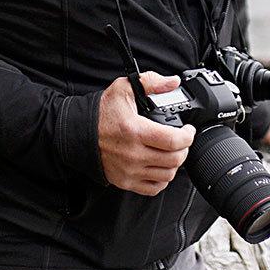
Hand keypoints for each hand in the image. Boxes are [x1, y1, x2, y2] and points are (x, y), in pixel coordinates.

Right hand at [98, 71, 195, 195]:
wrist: (80, 132)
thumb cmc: (102, 113)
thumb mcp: (124, 89)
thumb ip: (151, 82)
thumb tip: (172, 82)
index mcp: (136, 131)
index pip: (174, 141)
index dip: (188, 136)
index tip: (188, 130)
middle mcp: (134, 154)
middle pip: (174, 160)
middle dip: (184, 149)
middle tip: (182, 140)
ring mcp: (130, 170)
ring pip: (167, 175)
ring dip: (175, 163)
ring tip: (172, 152)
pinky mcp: (125, 181)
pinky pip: (153, 188)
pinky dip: (162, 179)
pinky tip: (160, 166)